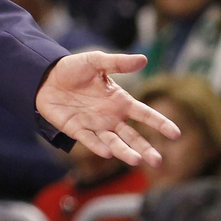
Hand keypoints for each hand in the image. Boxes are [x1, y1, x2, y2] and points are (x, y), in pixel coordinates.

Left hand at [35, 52, 180, 166]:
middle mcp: (110, 116)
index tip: (175, 134)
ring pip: (113, 142)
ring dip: (124, 152)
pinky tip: (107, 152)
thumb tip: (143, 59)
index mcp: (119, 101)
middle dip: (144, 149)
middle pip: (132, 136)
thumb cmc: (73, 68)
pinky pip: (89, 140)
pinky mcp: (76, 129)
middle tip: (157, 162)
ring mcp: (94, 125)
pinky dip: (97, 146)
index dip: (160, 123)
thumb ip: (118, 63)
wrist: (45, 76)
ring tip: (136, 161)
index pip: (145, 114)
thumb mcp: (97, 62)